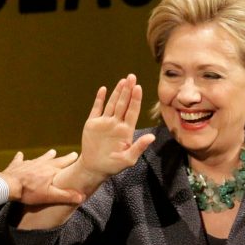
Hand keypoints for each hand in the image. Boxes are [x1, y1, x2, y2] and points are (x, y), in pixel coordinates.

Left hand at [0, 149, 83, 204]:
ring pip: (40, 158)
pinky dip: (20, 157)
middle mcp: (42, 164)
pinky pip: (19, 160)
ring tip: (52, 151)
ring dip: (47, 155)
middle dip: (64, 158)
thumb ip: (66, 195)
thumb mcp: (50, 196)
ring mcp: (29, 163)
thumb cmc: (29, 192)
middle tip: (72, 154)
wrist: (9, 186)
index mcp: (50, 171)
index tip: (79, 157)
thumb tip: (82, 196)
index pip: (64, 165)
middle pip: (55, 160)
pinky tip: (20, 154)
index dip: (72, 162)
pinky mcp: (17, 165)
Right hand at [64, 74, 154, 190]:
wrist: (94, 168)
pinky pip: (97, 109)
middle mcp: (117, 123)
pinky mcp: (93, 124)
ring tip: (123, 81)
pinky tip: (103, 89)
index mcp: (126, 130)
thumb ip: (139, 147)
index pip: (132, 111)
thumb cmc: (113, 166)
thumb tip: (152, 137)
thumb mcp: (128, 159)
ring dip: (117, 92)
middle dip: (128, 90)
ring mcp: (105, 122)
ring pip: (112, 104)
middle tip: (132, 77)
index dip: (135, 99)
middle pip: (123, 104)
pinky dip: (99, 99)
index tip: (138, 87)